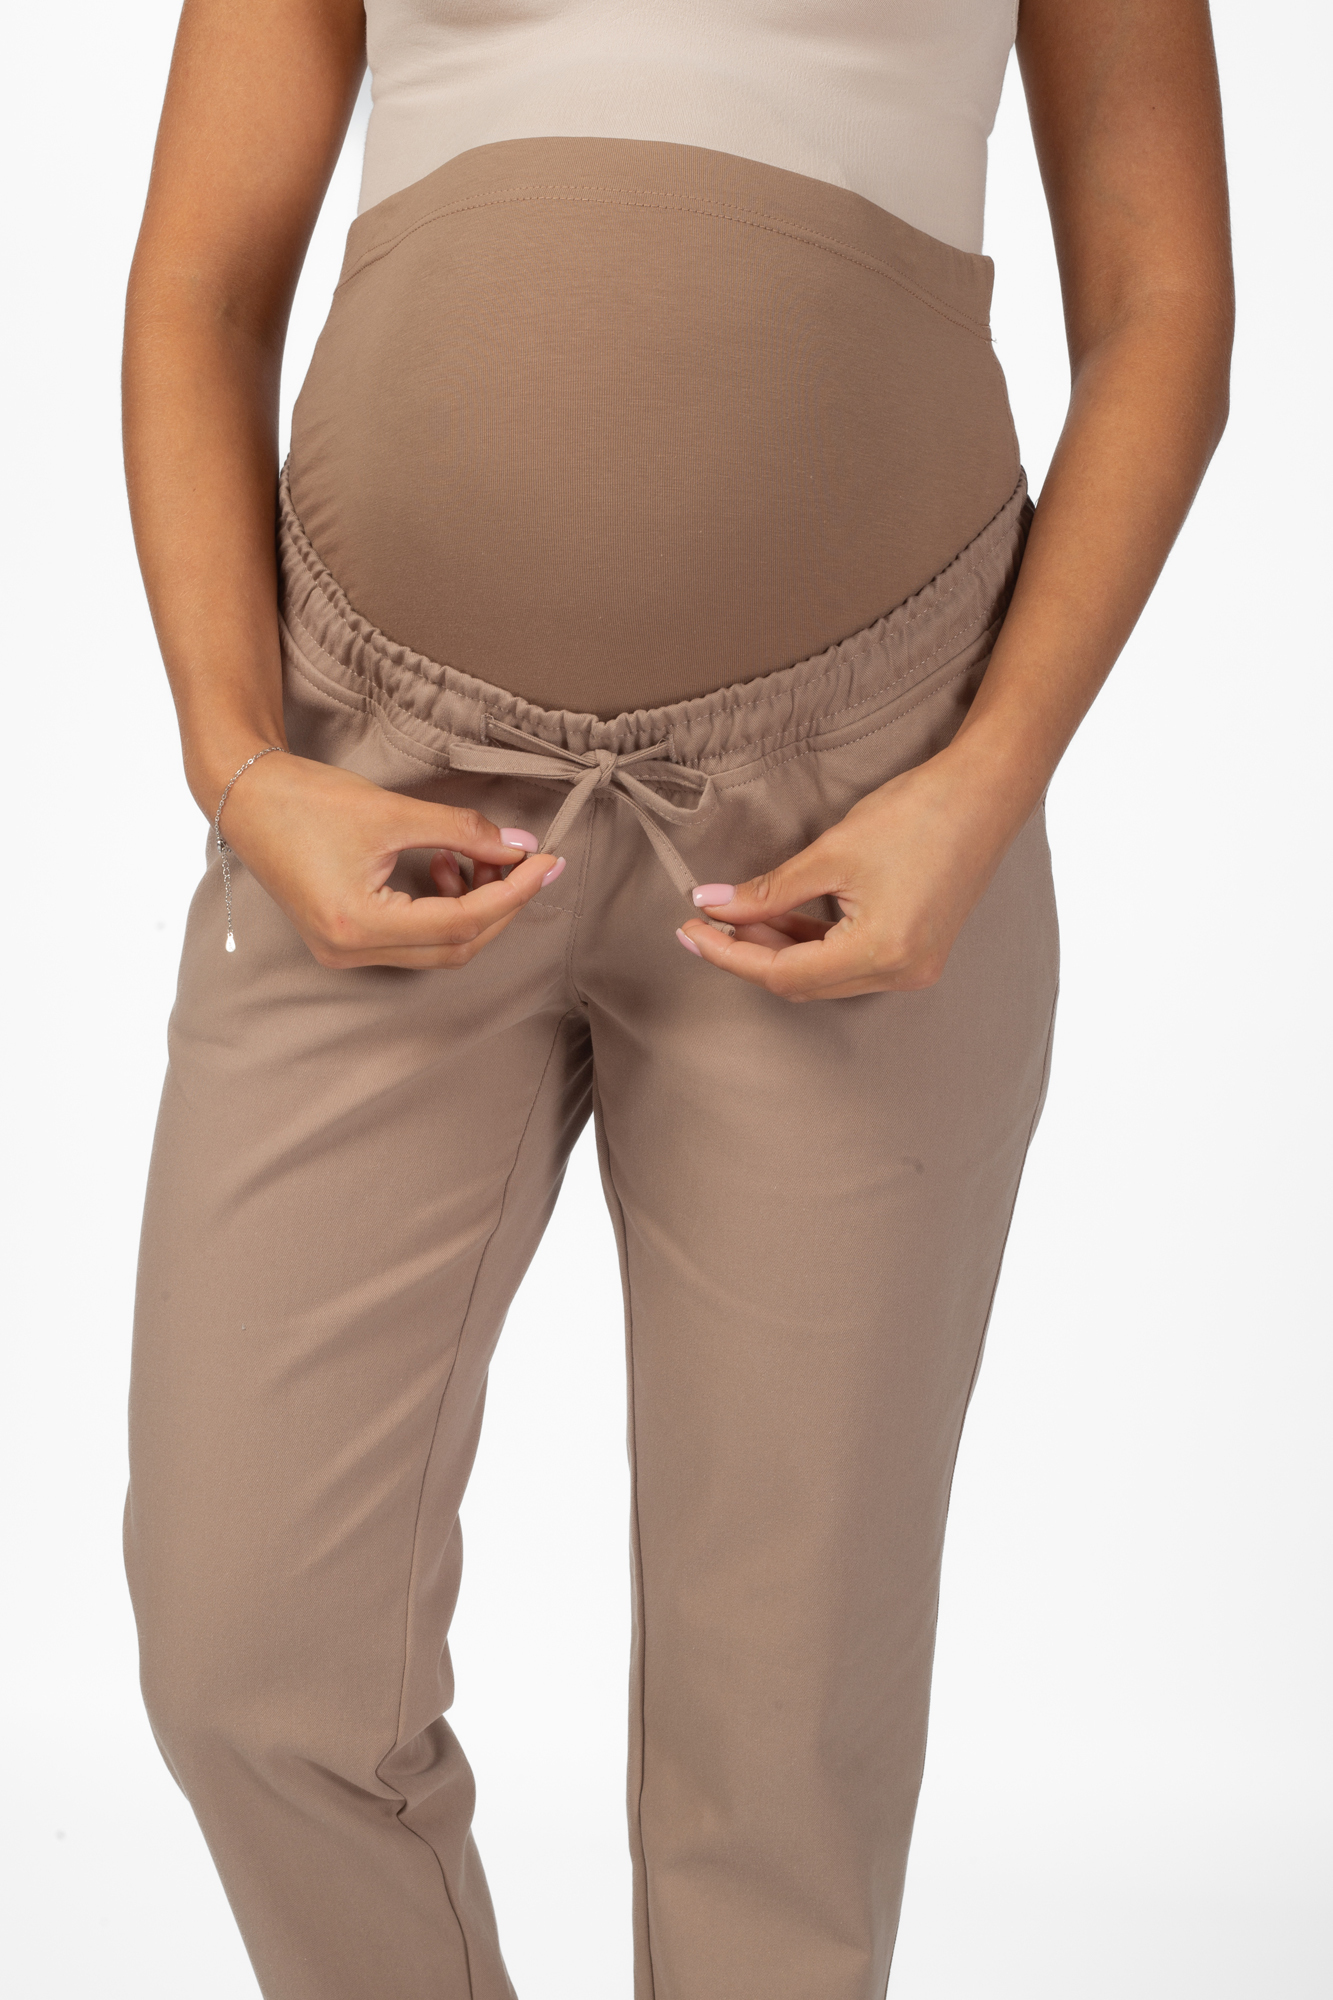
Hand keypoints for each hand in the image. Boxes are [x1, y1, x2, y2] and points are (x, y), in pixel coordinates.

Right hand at [216, 750, 561, 968]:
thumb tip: (519, 846)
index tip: (547, 862)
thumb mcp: (392, 811)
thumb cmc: (307, 798)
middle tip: (526, 862)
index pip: (460, 923)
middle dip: (499, 906)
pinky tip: (438, 863)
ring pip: (437, 947)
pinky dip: (439, 907)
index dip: (512, 893)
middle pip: (455, 947)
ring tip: (464, 853)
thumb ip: (461, 831)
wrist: (245, 796)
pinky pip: (412, 939)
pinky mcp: (343, 941)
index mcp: (357, 925)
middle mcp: (350, 952)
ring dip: (469, 906)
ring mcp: (345, 952)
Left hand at [676, 741, 1033, 1001]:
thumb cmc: (916, 814)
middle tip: (708, 920)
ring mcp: (913, 968)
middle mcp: (900, 974)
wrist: (985, 793)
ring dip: (781, 949)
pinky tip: (785, 916)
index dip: (729, 955)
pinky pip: (851, 963)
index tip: (689, 932)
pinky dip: (815, 944)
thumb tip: (714, 907)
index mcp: (880, 954)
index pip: (783, 974)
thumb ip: (769, 890)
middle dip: (751, 953)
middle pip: (803, 984)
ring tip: (741, 913)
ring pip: (825, 976)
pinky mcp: (918, 952)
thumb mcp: (831, 852)